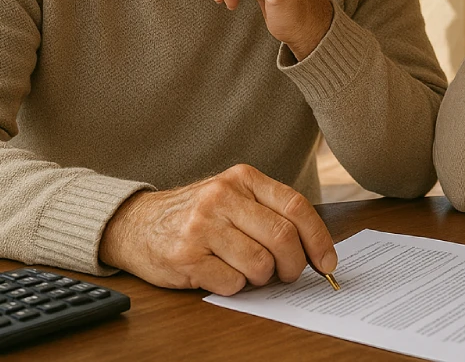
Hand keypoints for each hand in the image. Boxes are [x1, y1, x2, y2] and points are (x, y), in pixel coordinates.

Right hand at [100, 164, 336, 295]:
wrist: (137, 223)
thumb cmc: (198, 214)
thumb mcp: (234, 196)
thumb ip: (270, 212)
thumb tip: (316, 249)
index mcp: (243, 178)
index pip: (296, 206)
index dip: (318, 238)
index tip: (327, 262)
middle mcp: (222, 197)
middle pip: (282, 238)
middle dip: (294, 265)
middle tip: (289, 274)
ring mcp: (202, 226)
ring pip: (260, 264)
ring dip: (262, 278)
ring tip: (248, 271)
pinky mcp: (186, 256)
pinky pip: (232, 283)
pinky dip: (235, 286)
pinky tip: (221, 274)